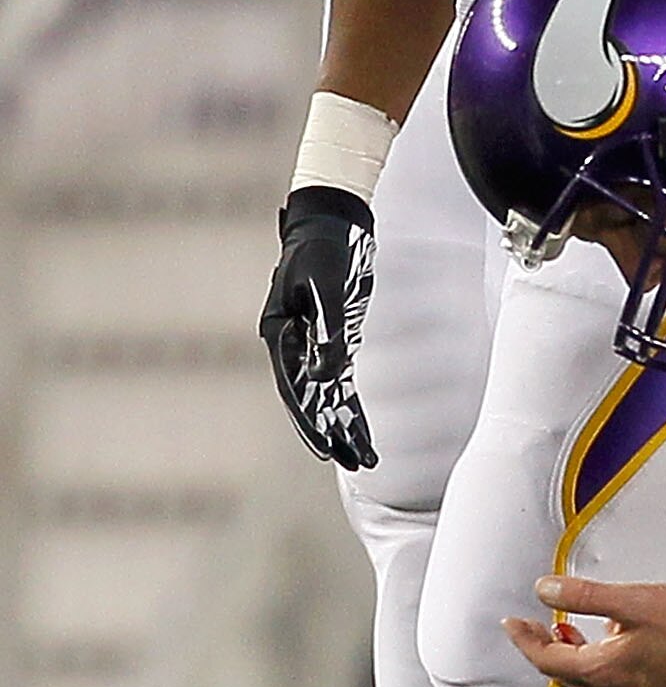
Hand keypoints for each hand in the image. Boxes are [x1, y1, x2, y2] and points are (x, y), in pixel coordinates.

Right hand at [260, 188, 376, 467]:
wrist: (332, 223)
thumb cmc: (323, 249)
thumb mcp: (326, 286)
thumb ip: (329, 329)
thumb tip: (328, 374)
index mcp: (280, 334)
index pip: (295, 387)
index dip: (310, 419)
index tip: (325, 445)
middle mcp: (294, 347)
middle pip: (311, 401)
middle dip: (330, 434)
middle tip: (350, 463)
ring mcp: (315, 346)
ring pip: (328, 398)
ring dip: (345, 429)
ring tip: (364, 461)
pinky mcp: (337, 341)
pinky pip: (343, 384)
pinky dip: (353, 409)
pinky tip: (362, 433)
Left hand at [505, 573, 665, 686]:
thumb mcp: (632, 600)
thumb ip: (584, 596)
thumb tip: (546, 590)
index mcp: (604, 669)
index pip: (547, 659)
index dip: (525, 639)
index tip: (513, 624)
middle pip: (563, 674)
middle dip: (545, 648)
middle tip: (535, 626)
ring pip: (587, 681)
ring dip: (571, 656)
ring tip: (570, 629)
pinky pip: (611, 684)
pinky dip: (598, 664)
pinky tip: (613, 642)